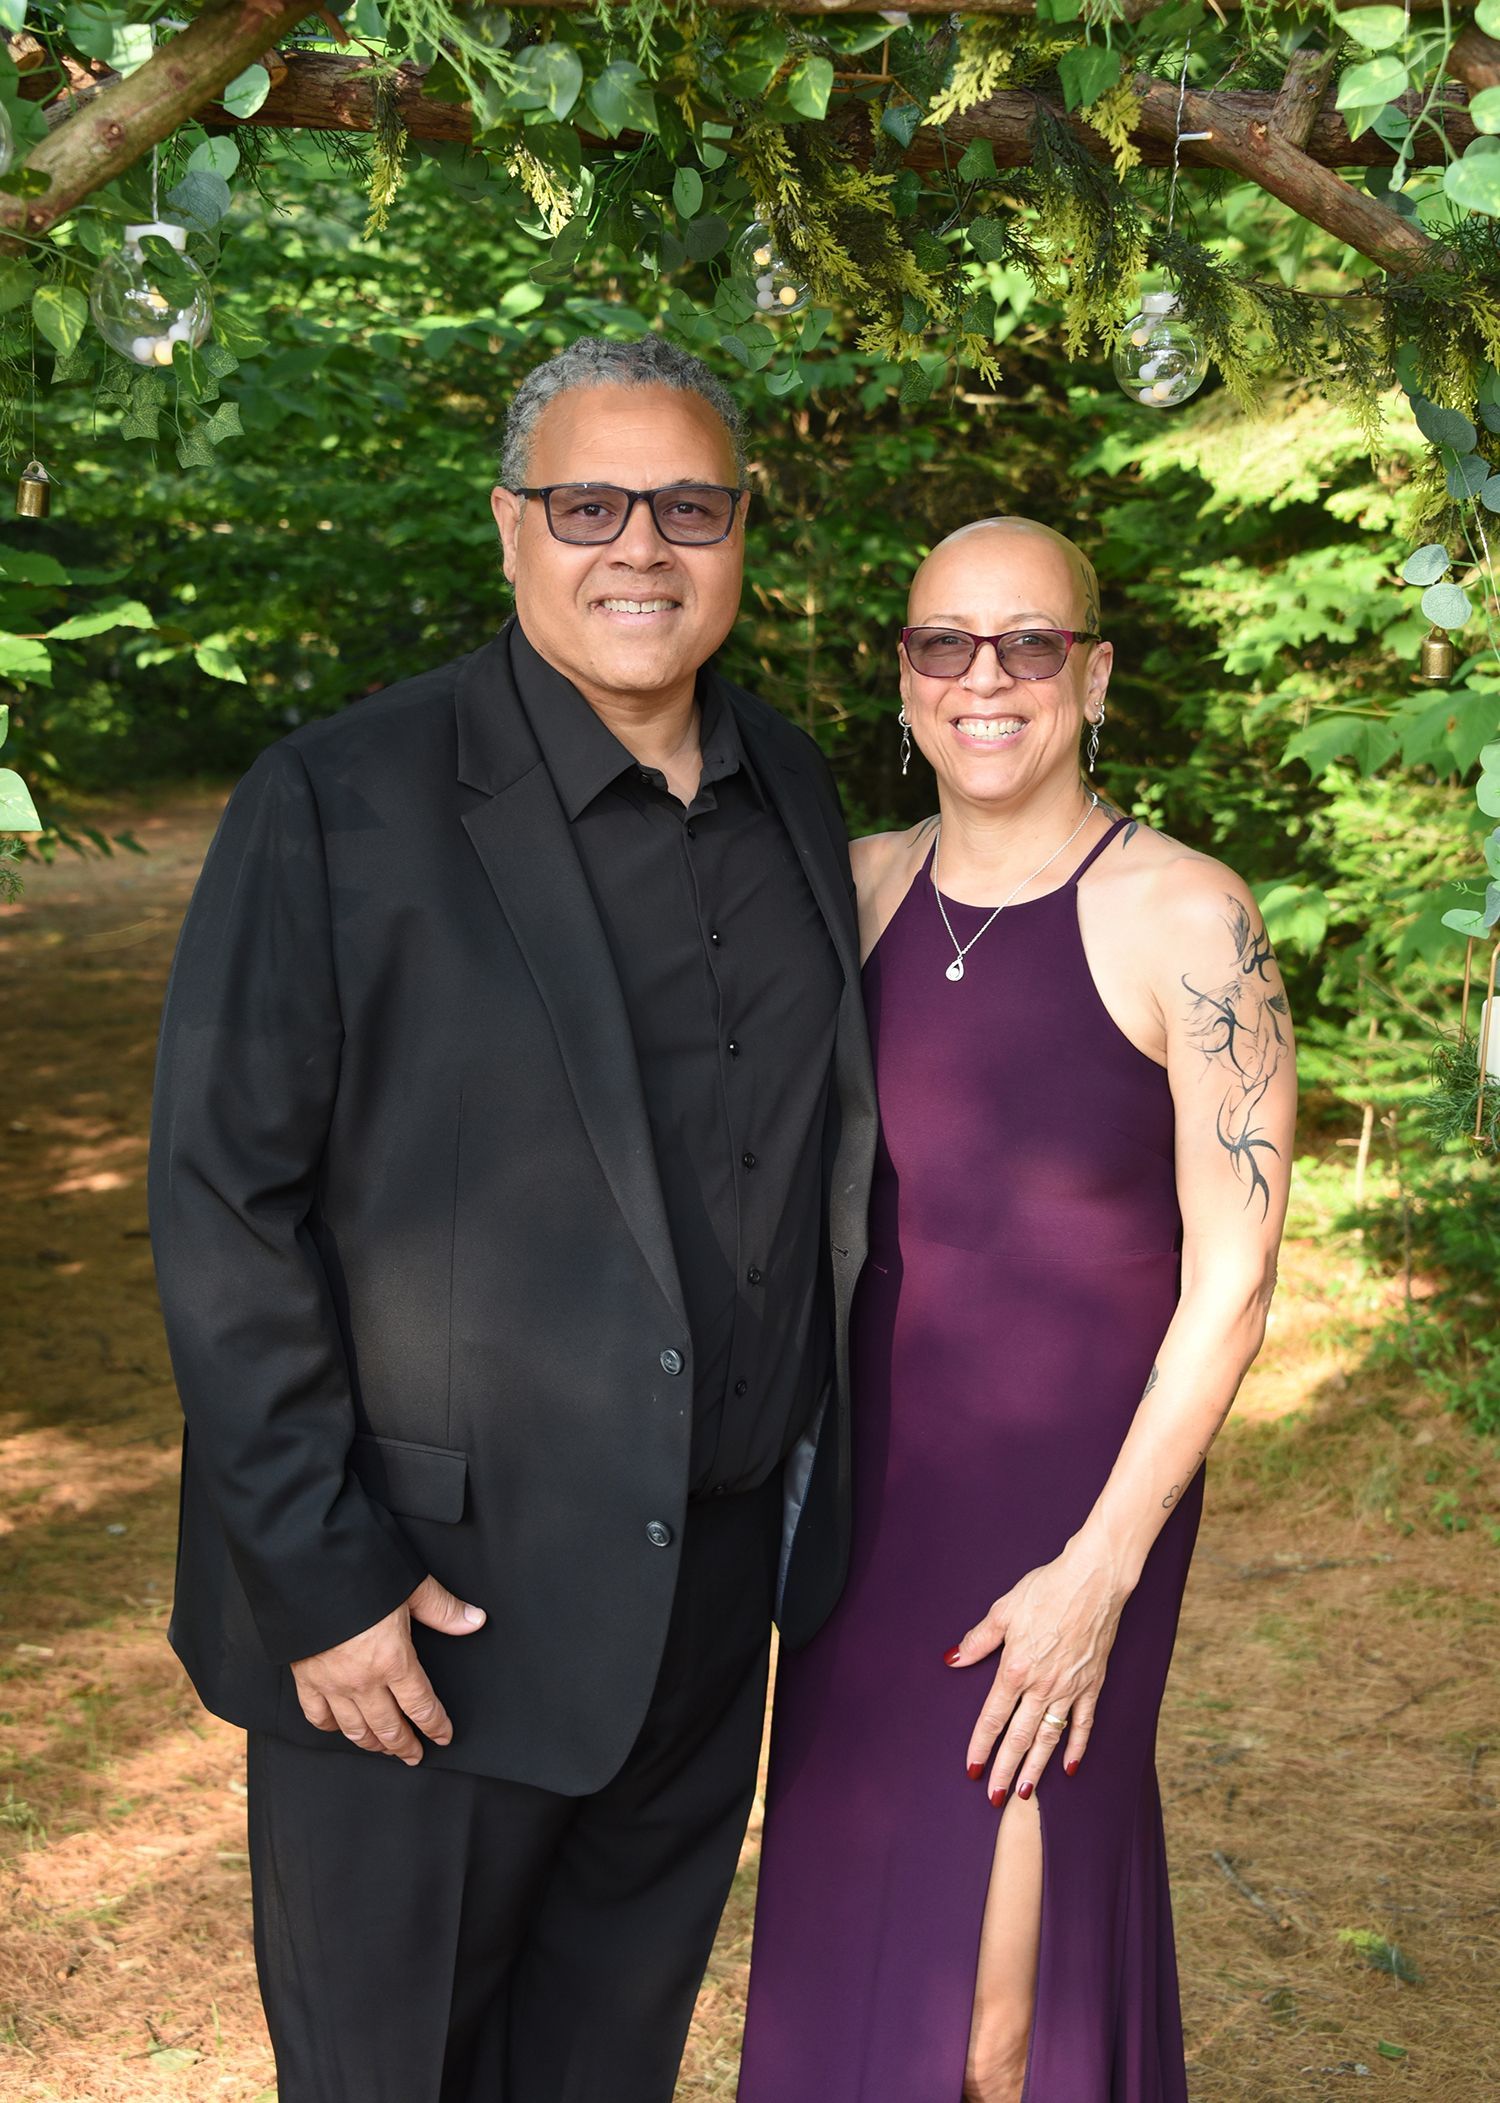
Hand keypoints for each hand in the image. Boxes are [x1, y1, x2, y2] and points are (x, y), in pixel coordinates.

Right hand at [290, 1574, 486, 1764]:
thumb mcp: (411, 1586)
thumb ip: (442, 1609)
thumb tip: (474, 1620)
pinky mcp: (304, 1679)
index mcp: (393, 1660)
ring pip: (355, 1729)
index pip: (421, 1705)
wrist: (307, 1569)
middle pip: (389, 1727)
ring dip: (372, 1744)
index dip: (435, 1725)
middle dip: (404, 1745)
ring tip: (383, 1748)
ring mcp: (332, 1684)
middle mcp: (363, 1680)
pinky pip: (317, 1716)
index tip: (443, 1736)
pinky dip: (331, 1728)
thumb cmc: (360, 1573)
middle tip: (414, 1755)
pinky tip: (340, 1728)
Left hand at [944, 1537, 1131, 1801]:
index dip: (980, 1745)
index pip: (993, 1717)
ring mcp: (1070, 1688)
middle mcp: (1042, 1686)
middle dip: (1005, 1770)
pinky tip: (1070, 1767)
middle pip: (1019, 1737)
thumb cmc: (1046, 1590)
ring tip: (1026, 1793)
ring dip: (1036, 1767)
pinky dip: (1076, 1747)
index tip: (972, 1769)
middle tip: (995, 1798)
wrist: (1093, 1581)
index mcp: (1015, 1668)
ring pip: (1049, 1738)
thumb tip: (953, 1659)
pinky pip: (1083, 1724)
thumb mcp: (1003, 1610)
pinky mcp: (1092, 1685)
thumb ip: (978, 1640)